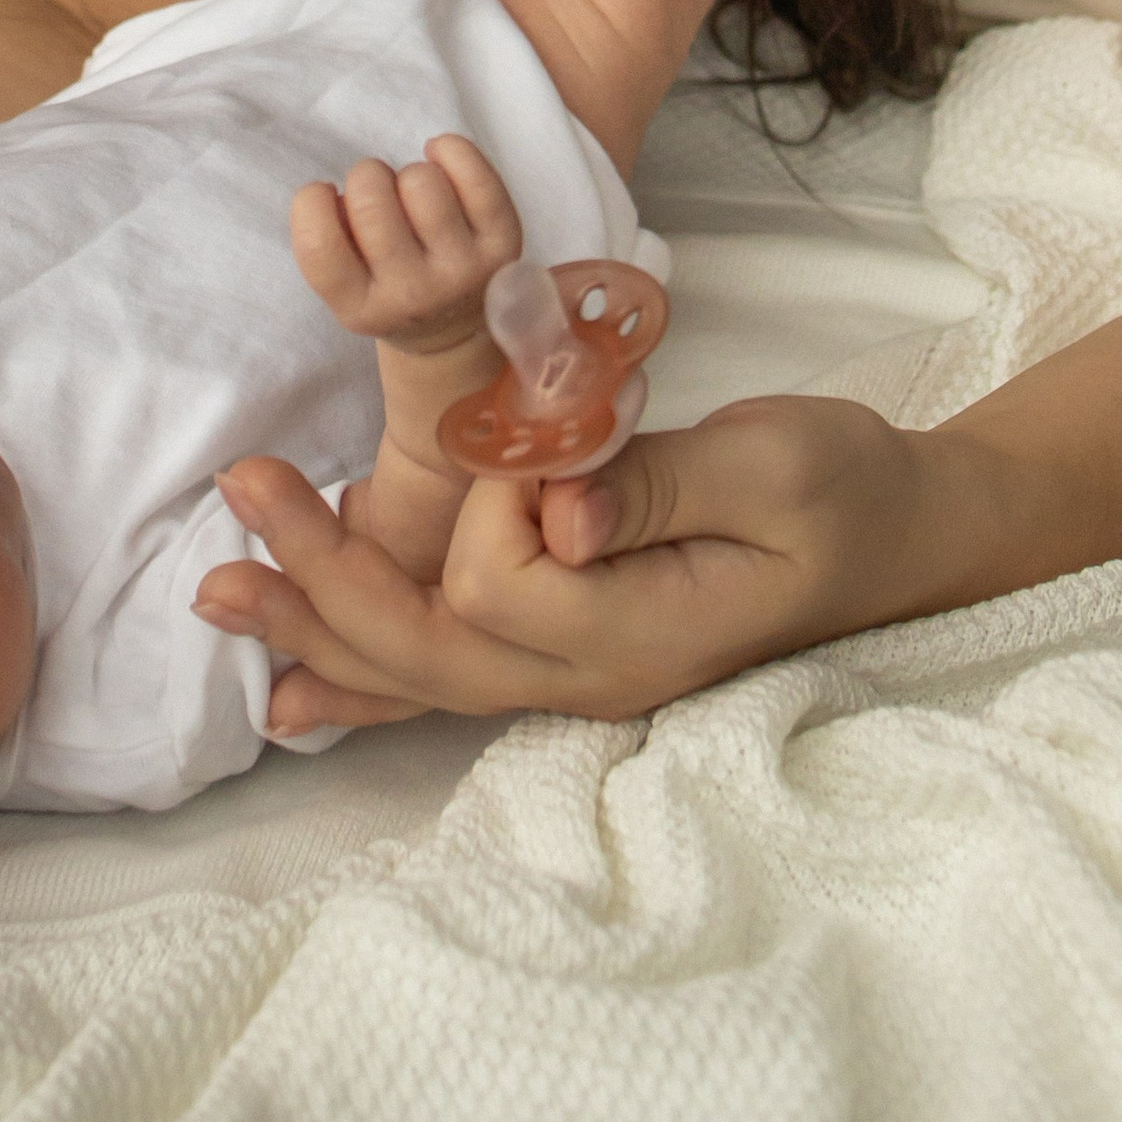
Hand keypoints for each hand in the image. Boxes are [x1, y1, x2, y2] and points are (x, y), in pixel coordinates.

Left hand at [194, 393, 930, 734]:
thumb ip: (657, 483)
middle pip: (422, 652)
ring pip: (418, 676)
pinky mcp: (570, 648)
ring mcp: (576, 675)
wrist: (902, 537)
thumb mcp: (774, 465)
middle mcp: (589, 676)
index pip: (497, 583)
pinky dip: (363, 678)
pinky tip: (293, 690)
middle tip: (236, 490)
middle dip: (321, 578)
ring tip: (218, 591)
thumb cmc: (846, 491)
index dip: (491, 501)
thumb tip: (556, 503)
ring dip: (316, 626)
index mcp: (635, 633)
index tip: (547, 430)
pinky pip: (447, 679)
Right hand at [290, 132, 521, 355]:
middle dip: (366, 179)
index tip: (327, 195)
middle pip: (371, 199)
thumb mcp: (346, 286)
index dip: (311, 201)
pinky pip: (474, 172)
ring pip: (421, 180)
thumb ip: (331, 241)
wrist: (454, 327)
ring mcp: (463, 268)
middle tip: (377, 195)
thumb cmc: (388, 288)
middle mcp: (414, 294)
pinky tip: (439, 161)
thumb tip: (340, 192)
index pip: (318, 243)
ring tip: (412, 195)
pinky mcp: (502, 242)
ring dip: (409, 174)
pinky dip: (450, 150)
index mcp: (361, 308)